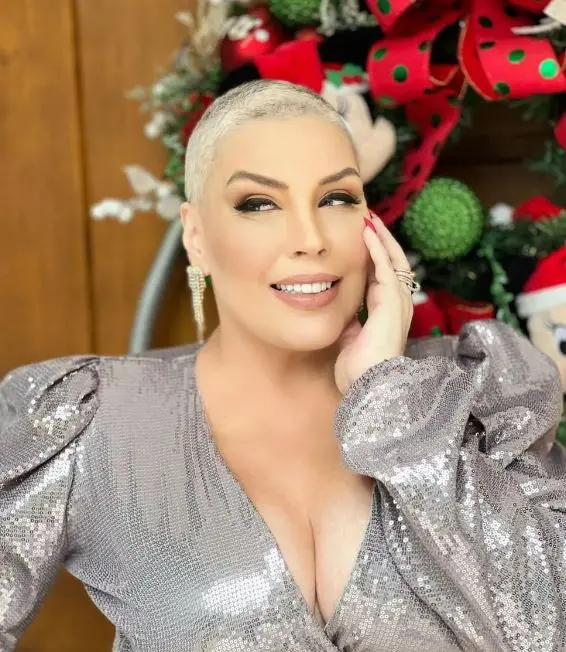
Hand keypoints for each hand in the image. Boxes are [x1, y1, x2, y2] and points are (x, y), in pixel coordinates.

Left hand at [334, 212, 413, 394]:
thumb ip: (351, 323)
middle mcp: (397, 305)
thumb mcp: (351, 340)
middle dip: (382, 242)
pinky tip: (368, 232)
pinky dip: (377, 247)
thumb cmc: (359, 370)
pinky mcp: (392, 301)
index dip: (374, 259)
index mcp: (387, 314)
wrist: (368, 386)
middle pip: (394, 264)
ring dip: (382, 238)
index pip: (383, 278)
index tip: (362, 242)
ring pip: (394, 260)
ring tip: (370, 219)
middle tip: (370, 221)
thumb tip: (345, 312)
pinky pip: (385, 267)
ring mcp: (398, 302)